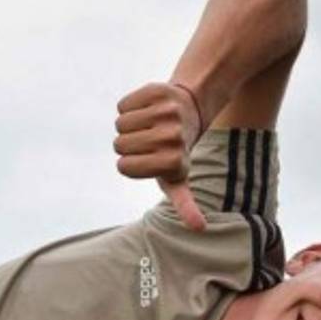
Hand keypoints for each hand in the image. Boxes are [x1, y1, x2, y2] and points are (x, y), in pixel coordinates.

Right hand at [115, 83, 206, 230]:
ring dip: (128, 125)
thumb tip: (200, 229)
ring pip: (120, 124)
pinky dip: (129, 108)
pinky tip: (147, 109)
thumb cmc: (174, 152)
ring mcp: (165, 111)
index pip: (124, 167)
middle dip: (128, 145)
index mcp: (174, 161)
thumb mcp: (179, 181)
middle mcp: (173, 136)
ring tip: (148, 126)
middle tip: (149, 141)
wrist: (189, 109)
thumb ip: (186, 206)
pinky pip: (123, 105)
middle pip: (120, 145)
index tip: (149, 160)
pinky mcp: (157, 90)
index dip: (130, 165)